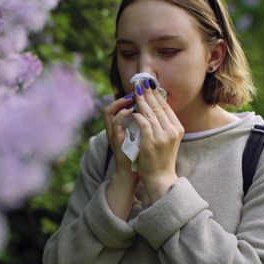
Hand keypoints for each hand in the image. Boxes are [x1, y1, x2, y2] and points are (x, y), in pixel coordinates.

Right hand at [103, 93, 138, 218]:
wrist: (133, 174)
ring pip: (109, 111)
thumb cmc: (138, 157)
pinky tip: (132, 111)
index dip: (127, 97)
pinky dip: (122, 114)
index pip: (118, 107)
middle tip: (136, 89)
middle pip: (111, 106)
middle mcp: (113, 129)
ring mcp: (112, 134)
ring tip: (133, 97)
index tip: (140, 92)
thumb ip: (142, 125)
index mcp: (120, 128)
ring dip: (121, 102)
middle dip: (124, 96)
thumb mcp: (141, 138)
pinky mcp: (114, 140)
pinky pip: (115, 122)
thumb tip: (154, 113)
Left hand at [132, 80, 183, 202]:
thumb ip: (164, 124)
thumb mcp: (168, 139)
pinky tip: (132, 110)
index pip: (166, 106)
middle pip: (158, 107)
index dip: (156, 94)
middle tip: (141, 83)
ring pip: (151, 113)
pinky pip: (144, 124)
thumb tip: (156, 107)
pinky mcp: (152, 142)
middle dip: (148, 93)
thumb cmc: (162, 158)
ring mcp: (163, 137)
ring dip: (141, 101)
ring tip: (135, 92)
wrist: (161, 178)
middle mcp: (172, 131)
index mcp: (177, 128)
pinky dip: (138, 115)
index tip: (149, 84)